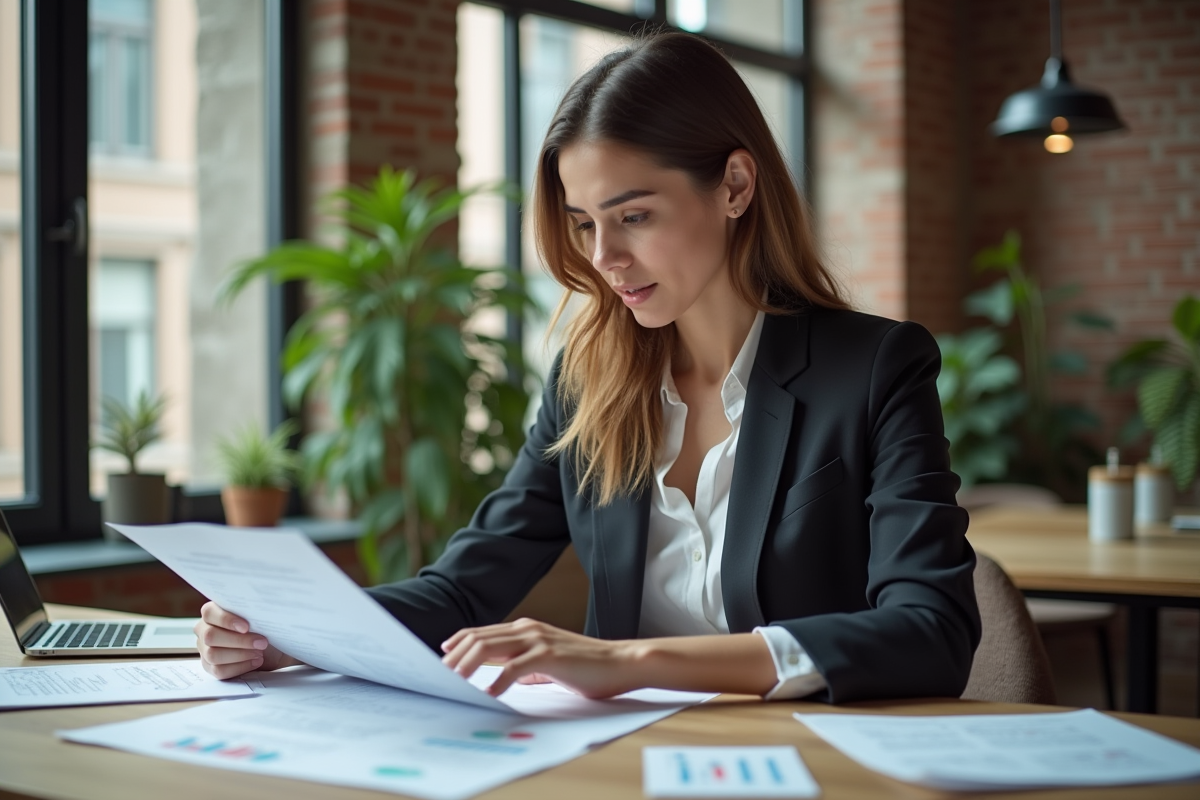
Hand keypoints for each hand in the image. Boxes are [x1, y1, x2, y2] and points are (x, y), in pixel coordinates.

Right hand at [194, 601, 302, 678]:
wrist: (270, 647)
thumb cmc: (262, 627)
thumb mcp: (259, 616)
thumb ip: (253, 611)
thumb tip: (261, 610)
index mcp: (212, 612)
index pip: (209, 613)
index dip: (226, 620)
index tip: (247, 627)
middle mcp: (204, 630)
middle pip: (211, 636)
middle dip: (239, 641)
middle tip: (262, 643)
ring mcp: (204, 649)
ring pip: (213, 655)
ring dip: (240, 655)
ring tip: (259, 653)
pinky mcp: (210, 667)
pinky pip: (219, 671)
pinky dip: (240, 667)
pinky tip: (255, 661)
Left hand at [441, 618, 640, 698]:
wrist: (620, 662)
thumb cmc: (588, 666)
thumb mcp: (550, 663)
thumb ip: (528, 667)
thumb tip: (508, 678)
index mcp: (526, 629)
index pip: (482, 633)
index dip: (459, 643)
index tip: (442, 658)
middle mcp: (528, 629)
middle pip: (479, 638)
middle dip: (455, 657)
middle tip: (438, 675)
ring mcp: (538, 640)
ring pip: (490, 648)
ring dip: (467, 666)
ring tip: (454, 683)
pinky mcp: (549, 655)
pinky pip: (514, 667)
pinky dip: (497, 681)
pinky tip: (488, 694)